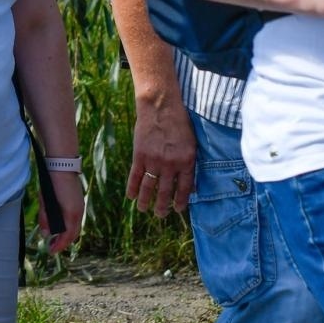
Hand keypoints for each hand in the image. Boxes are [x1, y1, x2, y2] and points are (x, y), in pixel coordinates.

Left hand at [40, 169, 85, 254]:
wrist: (62, 163)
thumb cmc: (51, 182)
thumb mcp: (44, 202)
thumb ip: (45, 218)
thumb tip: (45, 234)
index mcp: (71, 214)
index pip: (67, 236)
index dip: (59, 246)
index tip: (51, 251)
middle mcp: (78, 212)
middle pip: (74, 234)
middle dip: (64, 242)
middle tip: (53, 246)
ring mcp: (80, 206)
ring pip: (76, 226)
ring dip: (67, 234)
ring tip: (56, 237)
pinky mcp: (79, 201)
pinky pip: (76, 218)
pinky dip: (70, 225)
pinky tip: (61, 224)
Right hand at [127, 100, 195, 216]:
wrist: (161, 107)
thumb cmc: (180, 123)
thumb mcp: (192, 143)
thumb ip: (190, 164)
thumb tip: (192, 185)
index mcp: (186, 161)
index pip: (184, 188)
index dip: (181, 201)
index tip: (178, 209)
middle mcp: (170, 164)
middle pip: (166, 191)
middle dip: (162, 206)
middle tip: (160, 215)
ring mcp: (153, 161)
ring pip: (149, 187)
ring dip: (146, 202)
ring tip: (144, 210)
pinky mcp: (139, 155)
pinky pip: (135, 176)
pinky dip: (132, 188)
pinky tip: (131, 197)